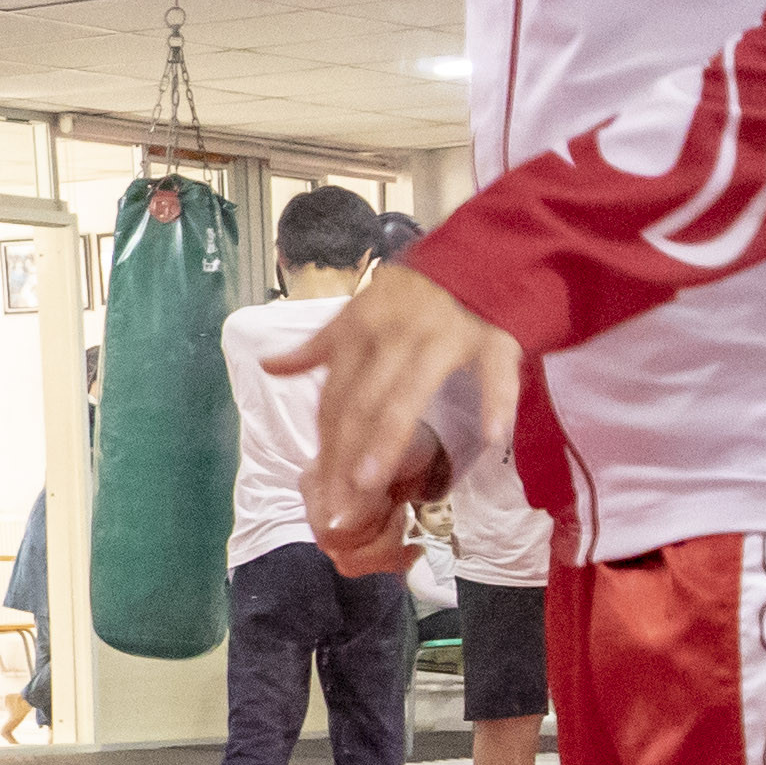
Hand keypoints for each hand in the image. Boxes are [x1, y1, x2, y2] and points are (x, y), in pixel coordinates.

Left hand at [306, 265, 513, 563]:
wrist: (477, 252)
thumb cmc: (412, 293)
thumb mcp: (359, 310)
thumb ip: (318, 345)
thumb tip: (270, 366)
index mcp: (359, 334)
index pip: (335, 401)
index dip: (326, 449)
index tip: (320, 498)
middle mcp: (393, 338)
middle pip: (362, 405)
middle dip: (346, 459)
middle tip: (341, 512)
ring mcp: (443, 337)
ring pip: (410, 393)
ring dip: (389, 437)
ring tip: (371, 484)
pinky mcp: (493, 338)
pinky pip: (494, 373)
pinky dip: (496, 402)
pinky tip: (491, 438)